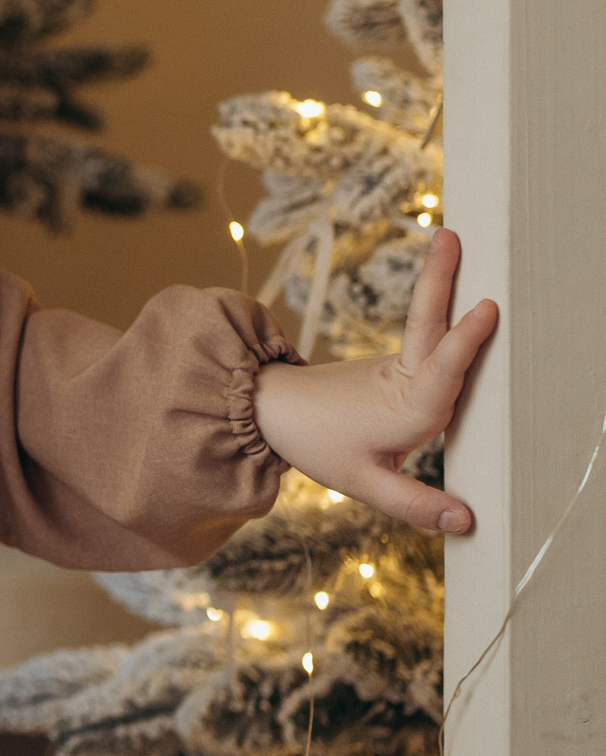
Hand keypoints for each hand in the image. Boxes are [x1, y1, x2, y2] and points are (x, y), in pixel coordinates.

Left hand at [251, 228, 497, 532]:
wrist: (270, 412)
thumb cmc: (317, 444)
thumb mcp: (362, 482)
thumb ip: (414, 503)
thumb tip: (467, 520)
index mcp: (405, 409)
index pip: (442, 373)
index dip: (463, 344)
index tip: (485, 310)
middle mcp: (406, 381)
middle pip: (427, 325)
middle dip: (439, 280)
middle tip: (450, 235)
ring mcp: (400, 369)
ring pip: (429, 327)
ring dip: (442, 284)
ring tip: (455, 240)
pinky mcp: (396, 368)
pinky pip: (428, 341)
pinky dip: (445, 312)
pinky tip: (459, 290)